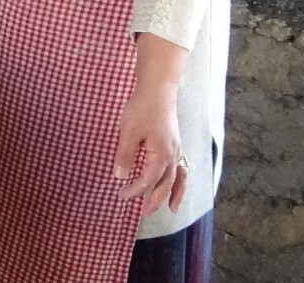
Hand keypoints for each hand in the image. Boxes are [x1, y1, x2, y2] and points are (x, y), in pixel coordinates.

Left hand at [115, 81, 184, 214]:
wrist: (157, 90)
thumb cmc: (142, 109)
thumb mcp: (128, 132)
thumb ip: (125, 155)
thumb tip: (120, 176)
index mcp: (161, 155)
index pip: (147, 180)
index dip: (135, 190)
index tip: (121, 195)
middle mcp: (173, 155)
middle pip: (165, 184)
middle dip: (155, 200)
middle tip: (145, 213)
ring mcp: (176, 149)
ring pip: (178, 178)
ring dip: (175, 194)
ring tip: (172, 208)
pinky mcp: (175, 143)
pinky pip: (182, 167)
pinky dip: (181, 179)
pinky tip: (177, 182)